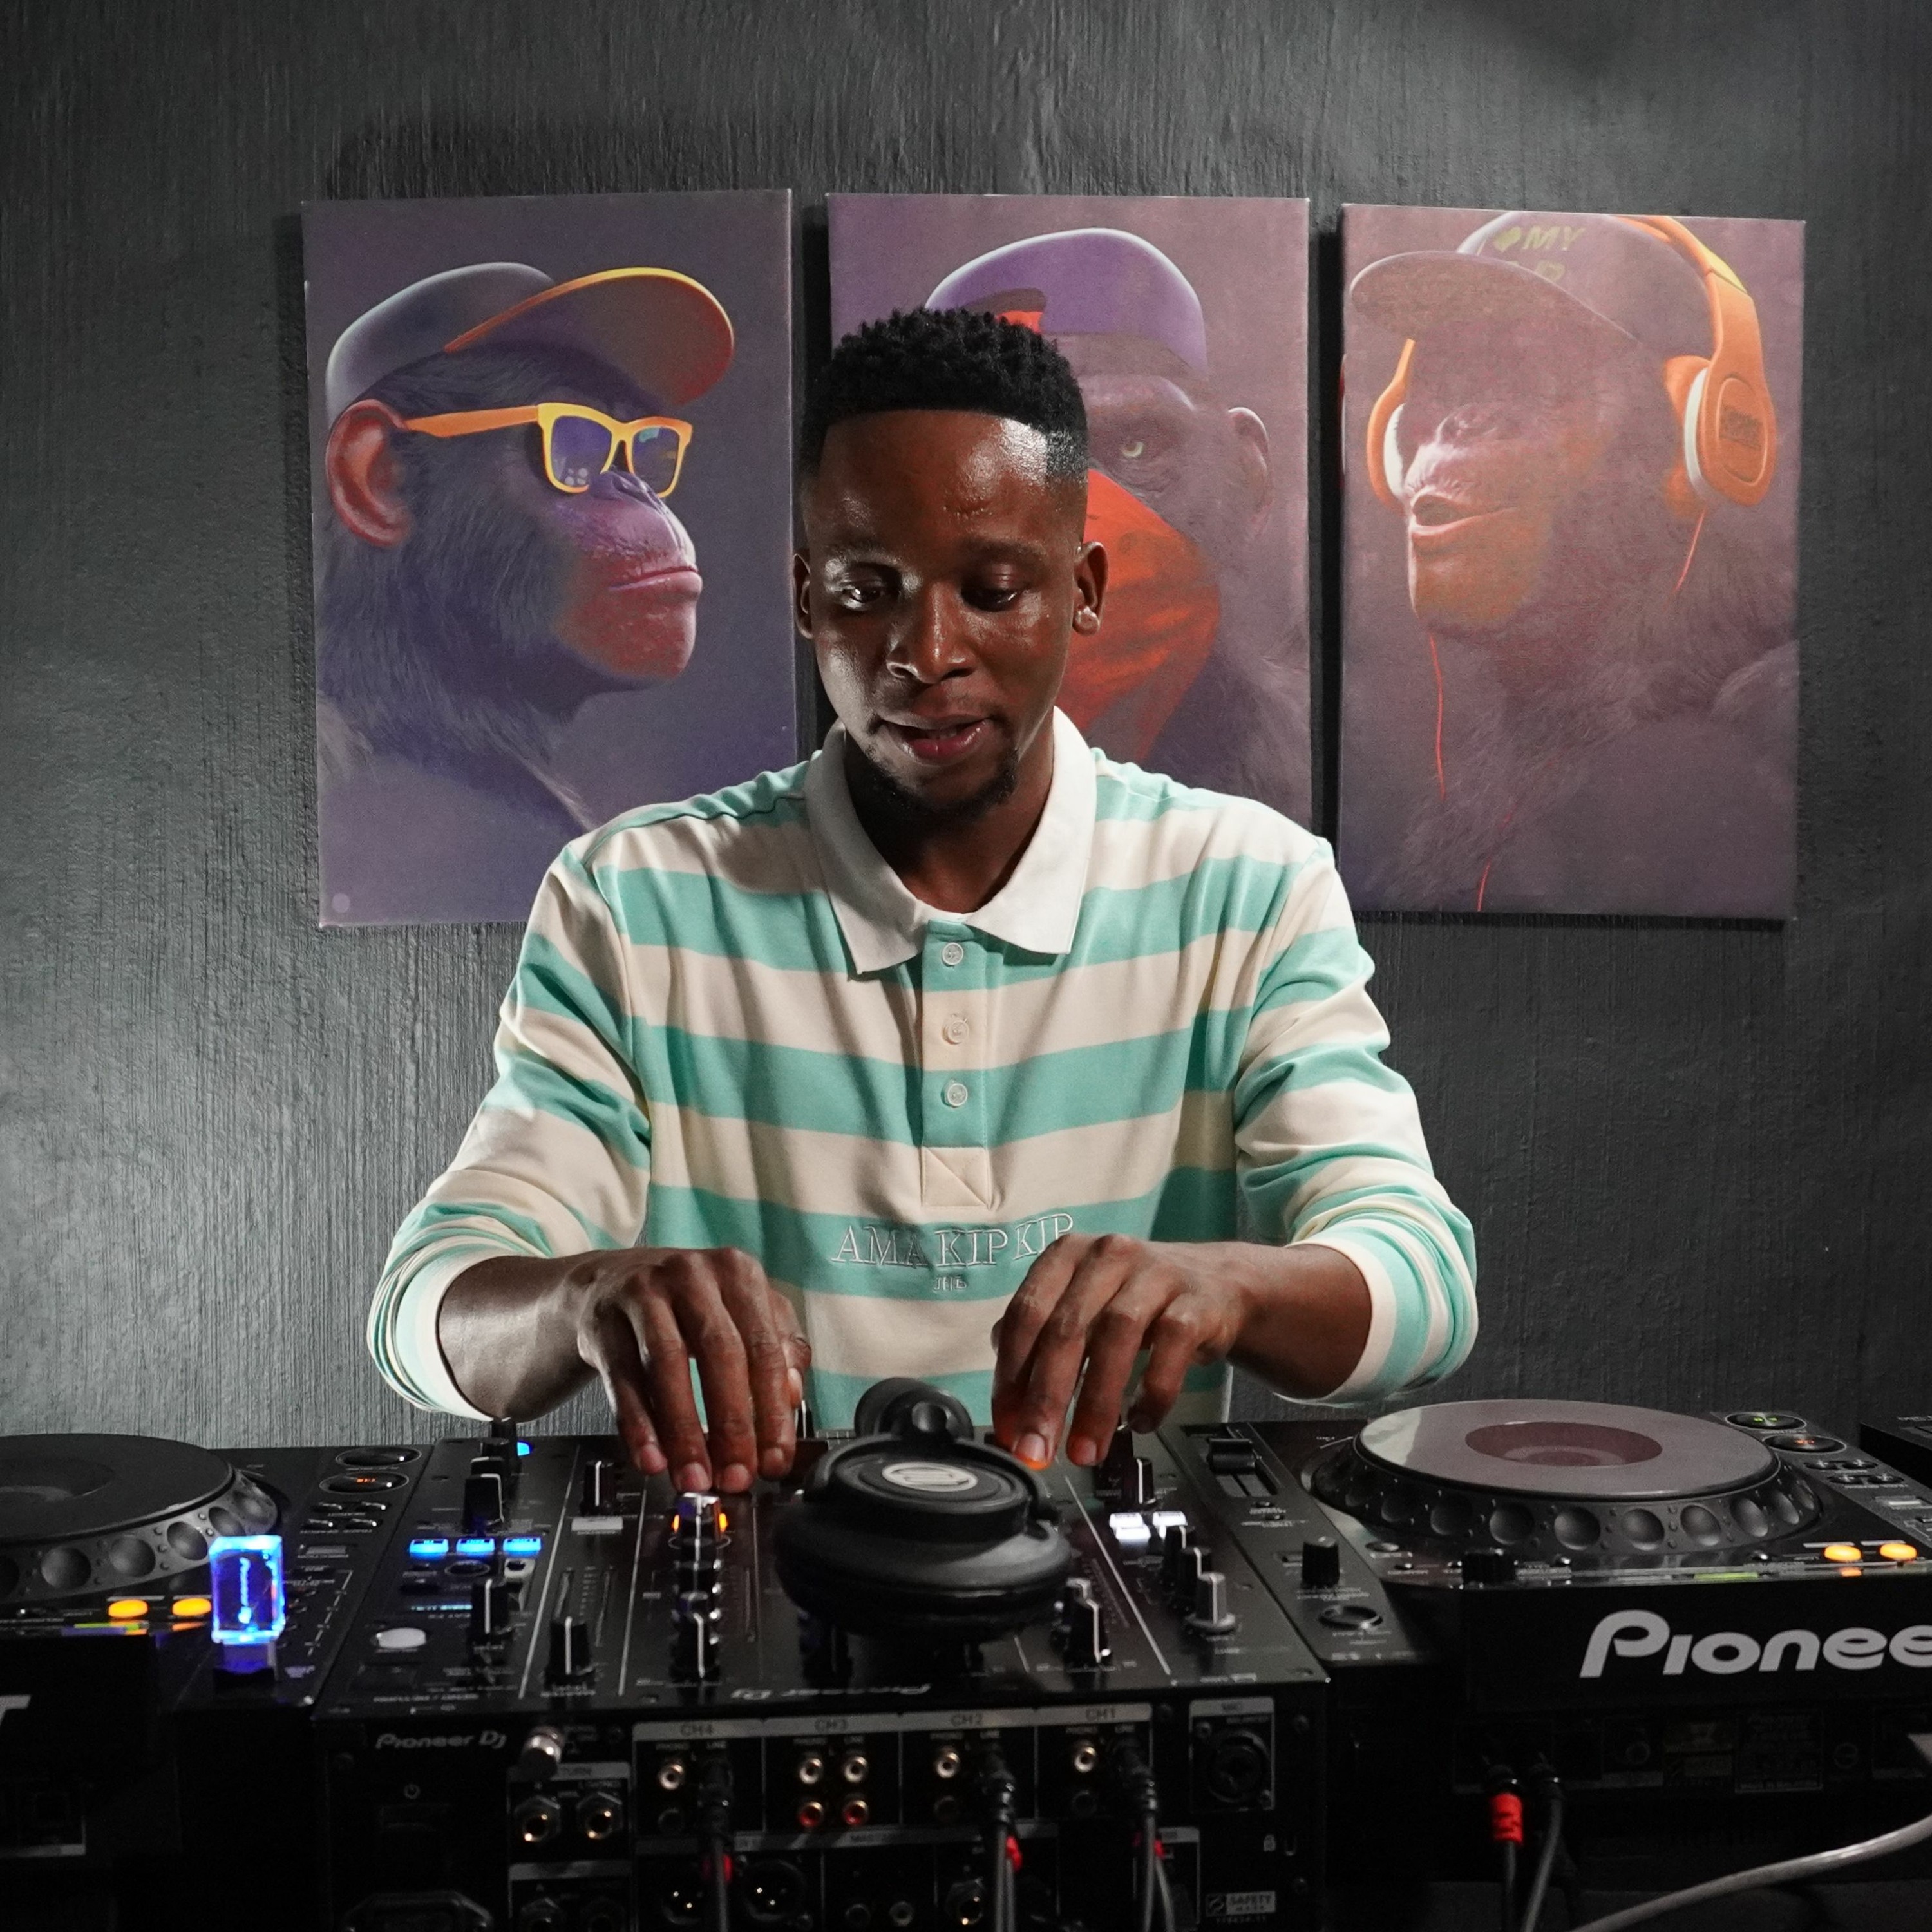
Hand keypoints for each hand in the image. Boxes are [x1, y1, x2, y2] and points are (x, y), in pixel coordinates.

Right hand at [569, 1246, 809, 1491]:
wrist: (612, 1282)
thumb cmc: (691, 1304)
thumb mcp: (743, 1311)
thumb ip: (778, 1349)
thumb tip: (790, 1398)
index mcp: (738, 1272)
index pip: (764, 1347)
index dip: (772, 1410)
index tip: (774, 1459)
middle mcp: (692, 1275)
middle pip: (719, 1353)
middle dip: (731, 1424)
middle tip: (736, 1475)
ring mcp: (645, 1294)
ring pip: (667, 1366)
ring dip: (683, 1431)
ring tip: (694, 1476)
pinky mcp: (605, 1322)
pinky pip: (623, 1380)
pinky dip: (638, 1425)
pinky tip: (651, 1458)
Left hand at [989, 1234, 1249, 1467]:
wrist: (1219, 1285)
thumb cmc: (1137, 1301)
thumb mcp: (1083, 1305)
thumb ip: (1041, 1335)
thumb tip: (1007, 1391)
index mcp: (1067, 1255)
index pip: (1026, 1314)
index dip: (1011, 1375)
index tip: (1008, 1426)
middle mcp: (1108, 1256)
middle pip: (1067, 1330)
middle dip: (1046, 1399)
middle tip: (1038, 1449)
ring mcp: (1155, 1274)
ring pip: (1116, 1337)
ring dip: (1095, 1403)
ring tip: (1086, 1450)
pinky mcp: (1196, 1301)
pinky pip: (1171, 1349)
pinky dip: (1152, 1393)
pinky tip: (1140, 1422)